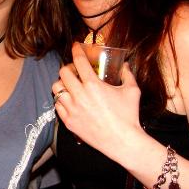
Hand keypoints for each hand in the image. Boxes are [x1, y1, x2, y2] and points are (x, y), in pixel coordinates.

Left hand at [53, 42, 142, 159]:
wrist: (123, 142)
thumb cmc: (129, 116)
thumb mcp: (132, 91)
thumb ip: (127, 74)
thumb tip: (124, 64)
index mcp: (93, 85)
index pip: (78, 61)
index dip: (76, 50)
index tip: (75, 46)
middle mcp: (79, 95)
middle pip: (63, 72)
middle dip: (69, 68)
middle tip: (76, 70)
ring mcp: (72, 109)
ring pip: (56, 88)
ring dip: (62, 83)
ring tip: (70, 85)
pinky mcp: (68, 121)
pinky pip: (57, 105)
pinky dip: (61, 100)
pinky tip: (70, 100)